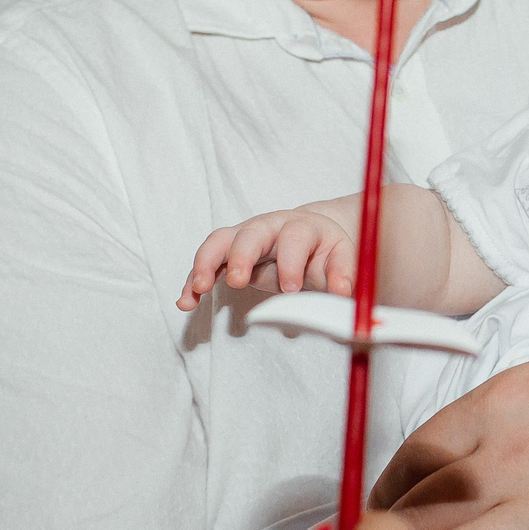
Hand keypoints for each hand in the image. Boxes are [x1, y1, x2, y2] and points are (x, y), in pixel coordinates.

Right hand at [177, 208, 355, 310]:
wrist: (312, 237)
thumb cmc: (325, 250)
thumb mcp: (342, 259)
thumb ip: (343, 275)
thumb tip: (342, 294)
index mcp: (302, 226)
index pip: (294, 237)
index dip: (291, 262)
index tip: (291, 289)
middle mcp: (269, 227)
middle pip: (251, 233)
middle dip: (241, 256)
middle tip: (237, 281)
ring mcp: (245, 237)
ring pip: (220, 242)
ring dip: (206, 263)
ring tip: (198, 288)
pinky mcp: (228, 254)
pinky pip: (207, 265)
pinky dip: (193, 282)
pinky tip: (185, 302)